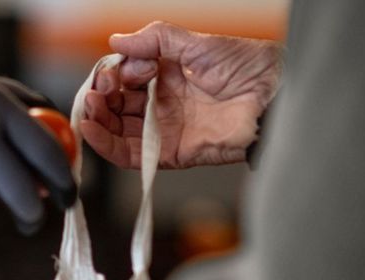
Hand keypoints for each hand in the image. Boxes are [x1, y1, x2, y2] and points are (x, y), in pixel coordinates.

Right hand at [82, 21, 282, 169]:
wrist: (274, 98)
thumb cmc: (248, 68)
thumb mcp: (196, 43)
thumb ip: (155, 40)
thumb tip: (116, 41)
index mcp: (169, 76)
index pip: (125, 78)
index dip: (115, 73)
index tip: (120, 68)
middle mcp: (164, 104)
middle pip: (117, 106)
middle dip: (101, 97)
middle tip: (99, 90)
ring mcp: (165, 130)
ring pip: (118, 130)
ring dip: (98, 119)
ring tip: (89, 107)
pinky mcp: (170, 153)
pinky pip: (130, 155)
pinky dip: (106, 145)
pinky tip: (91, 130)